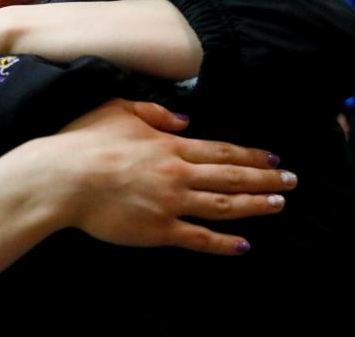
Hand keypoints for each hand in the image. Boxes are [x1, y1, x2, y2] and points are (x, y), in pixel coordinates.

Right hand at [51, 99, 294, 255]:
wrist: (62, 178)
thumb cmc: (85, 140)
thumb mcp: (120, 110)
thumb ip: (156, 113)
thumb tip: (186, 120)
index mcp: (171, 144)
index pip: (222, 150)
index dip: (252, 154)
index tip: (274, 157)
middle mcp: (179, 172)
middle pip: (232, 176)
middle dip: (266, 179)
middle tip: (293, 181)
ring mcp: (171, 203)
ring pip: (224, 205)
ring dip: (255, 205)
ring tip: (279, 204)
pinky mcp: (158, 230)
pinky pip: (199, 238)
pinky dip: (224, 243)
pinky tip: (244, 246)